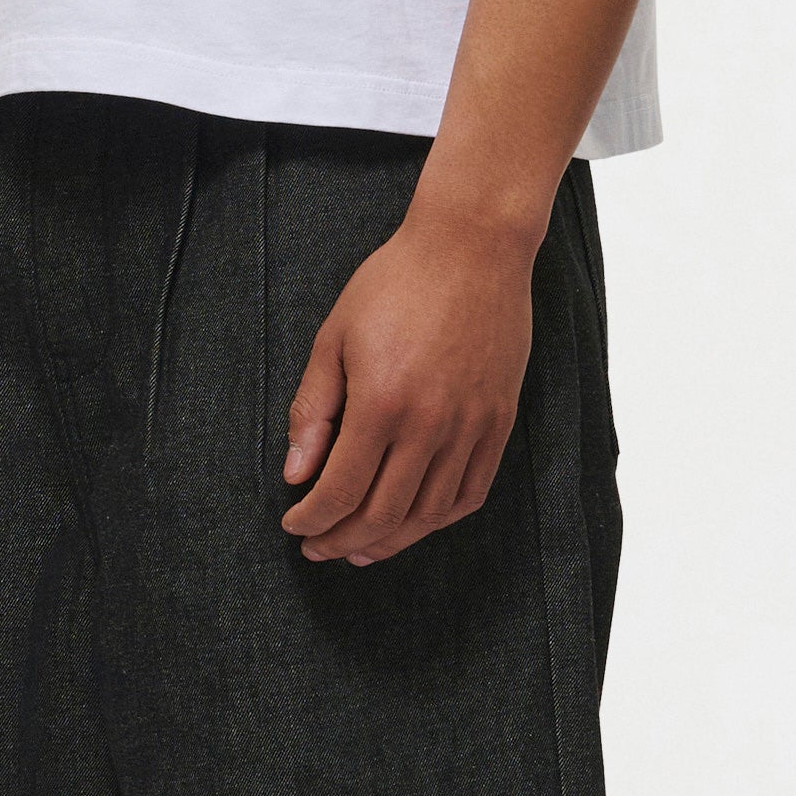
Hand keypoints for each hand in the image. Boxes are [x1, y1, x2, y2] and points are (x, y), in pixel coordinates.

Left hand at [279, 204, 539, 565]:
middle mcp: (430, 423)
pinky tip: (414, 522)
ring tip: (361, 548)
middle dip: (343, 541)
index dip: (313, 520)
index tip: (294, 526)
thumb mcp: (333, 338)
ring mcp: (471, 425)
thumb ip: (313, 411)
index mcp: (381, 402)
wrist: (472, 247)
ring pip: (429, 513)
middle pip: (383, 514)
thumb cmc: (394, 283)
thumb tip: (296, 474)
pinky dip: (440, 519)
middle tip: (319, 548)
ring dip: (391, 540)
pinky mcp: (500, 420)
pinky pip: (472, 492)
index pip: (341, 491)